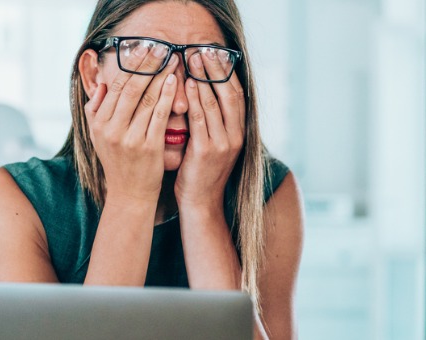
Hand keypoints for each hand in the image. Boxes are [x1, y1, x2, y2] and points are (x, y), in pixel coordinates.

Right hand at [85, 45, 180, 202]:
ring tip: (171, 59)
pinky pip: (159, 115)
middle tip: (160, 47)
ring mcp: (130, 139)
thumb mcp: (98, 137)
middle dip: (146, 66)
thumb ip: (95, 110)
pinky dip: (167, 96)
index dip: (130, 66)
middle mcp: (111, 129)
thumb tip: (100, 83)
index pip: (114, 87)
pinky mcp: (149, 147)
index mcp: (99, 124)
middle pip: (130, 89)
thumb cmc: (117, 162)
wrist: (130, 195)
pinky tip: (174, 82)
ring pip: (146, 99)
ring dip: (160, 76)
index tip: (142, 50)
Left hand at [175, 51, 245, 209]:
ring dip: (202, 79)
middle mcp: (236, 136)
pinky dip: (194, 99)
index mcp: (240, 132)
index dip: (226, 73)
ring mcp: (223, 144)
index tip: (214, 54)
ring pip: (214, 103)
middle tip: (202, 50)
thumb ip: (211, 122)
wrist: (201, 204)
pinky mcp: (207, 151)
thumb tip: (202, 94)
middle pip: (229, 94)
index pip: (237, 95)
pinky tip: (186, 84)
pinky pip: (200, 119)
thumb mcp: (212, 144)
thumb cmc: (201, 173)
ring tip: (192, 59)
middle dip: (215, 70)